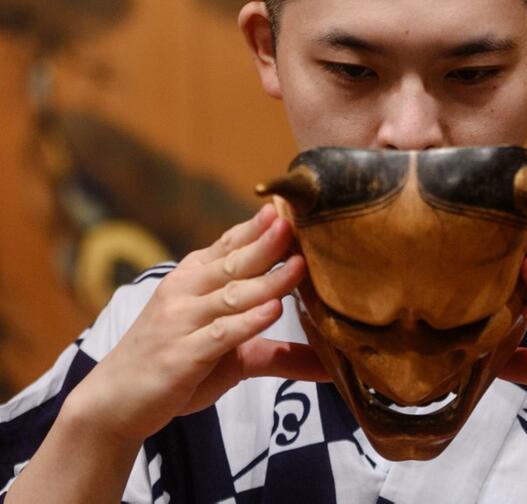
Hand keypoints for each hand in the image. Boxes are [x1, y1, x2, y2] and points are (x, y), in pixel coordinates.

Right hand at [66, 204, 328, 443]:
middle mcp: (186, 291)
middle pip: (235, 262)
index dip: (257, 227)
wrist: (115, 401)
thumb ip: (277, 351)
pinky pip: (219, 333)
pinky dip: (246, 322)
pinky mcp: (181, 355)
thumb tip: (329, 363)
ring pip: (232, 295)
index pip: (229, 245)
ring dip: (268, 280)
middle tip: (296, 223)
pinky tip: (273, 310)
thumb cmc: (175, 364)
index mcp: (194, 278)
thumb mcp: (229, 351)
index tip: (286, 207)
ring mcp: (181, 322)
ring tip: (299, 265)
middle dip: (267, 242)